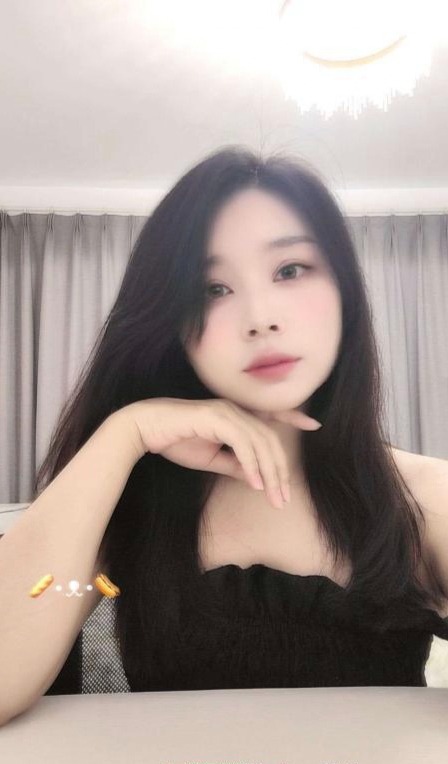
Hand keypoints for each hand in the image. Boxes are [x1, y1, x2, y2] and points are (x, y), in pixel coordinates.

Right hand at [123, 397, 320, 509]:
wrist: (145, 428)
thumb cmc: (175, 440)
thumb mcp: (211, 458)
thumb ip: (234, 464)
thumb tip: (255, 478)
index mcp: (235, 415)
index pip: (270, 414)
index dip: (293, 416)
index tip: (314, 424)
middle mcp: (235, 409)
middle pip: (269, 438)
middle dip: (280, 469)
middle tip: (283, 498)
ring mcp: (226, 411)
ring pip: (260, 442)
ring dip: (269, 473)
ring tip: (273, 497)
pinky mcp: (216, 417)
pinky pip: (243, 443)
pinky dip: (251, 464)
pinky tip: (255, 484)